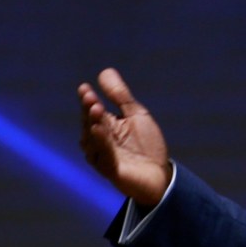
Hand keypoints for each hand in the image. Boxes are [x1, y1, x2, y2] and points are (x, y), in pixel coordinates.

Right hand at [77, 67, 172, 206]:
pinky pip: (104, 156)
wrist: (161, 174)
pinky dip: (101, 143)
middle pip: (90, 123)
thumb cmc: (147, 145)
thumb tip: (105, 71)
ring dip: (94, 124)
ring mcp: (102, 156)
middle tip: (91, 98)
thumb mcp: (136, 115)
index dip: (87, 99)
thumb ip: (121, 96)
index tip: (84, 88)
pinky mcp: (111, 171)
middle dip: (89, 110)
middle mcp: (98, 141)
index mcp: (104, 126)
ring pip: (93, 140)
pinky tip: (98, 130)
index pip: (91, 110)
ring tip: (96, 109)